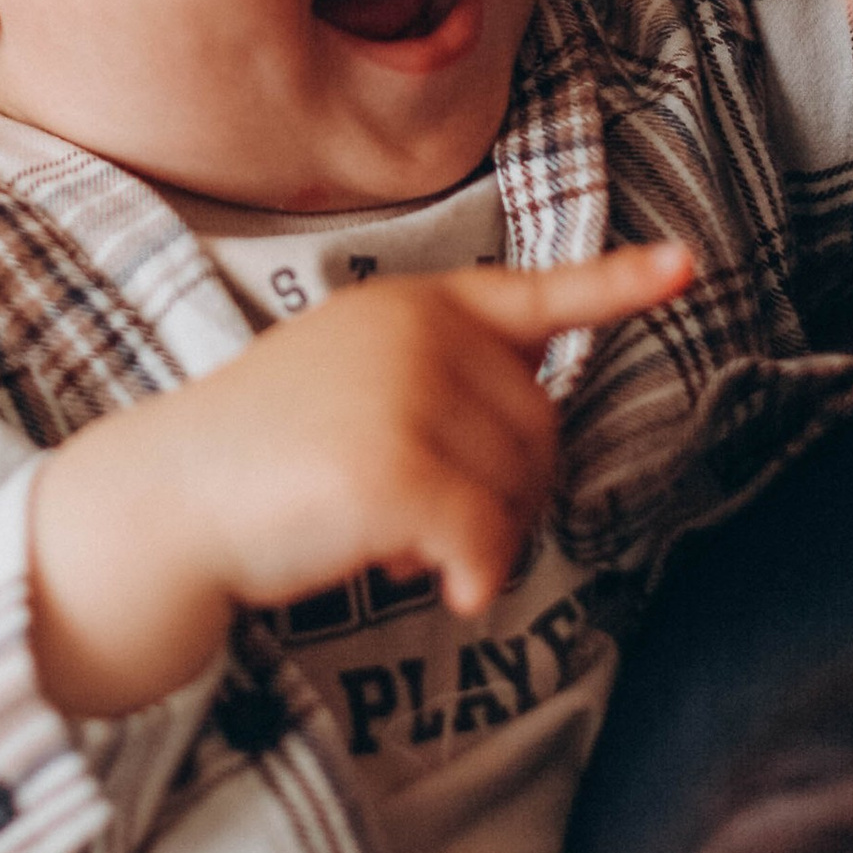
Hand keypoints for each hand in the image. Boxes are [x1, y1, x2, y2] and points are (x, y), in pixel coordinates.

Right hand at [28, 236, 692, 716]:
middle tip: (434, 527)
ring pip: (519, 493)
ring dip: (477, 541)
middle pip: (542, 429)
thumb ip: (440, 383)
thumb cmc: (259, 459)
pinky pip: (486, 541)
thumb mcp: (351, 383)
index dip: (617, 285)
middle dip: (509, 494)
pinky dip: (472, 578)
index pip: (533, 292)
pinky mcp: (396, 467)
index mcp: (410, 305)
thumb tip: (534, 448)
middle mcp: (417, 333)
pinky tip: (427, 585)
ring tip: (396, 541)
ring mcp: (406, 395)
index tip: (686, 266)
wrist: (165, 502)